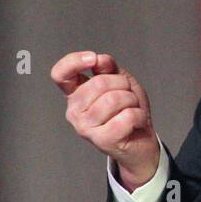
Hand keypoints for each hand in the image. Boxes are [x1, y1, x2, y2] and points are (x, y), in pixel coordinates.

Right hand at [51, 50, 159, 188]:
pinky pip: (126, 116)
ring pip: (114, 99)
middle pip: (99, 83)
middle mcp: (74, 111)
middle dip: (122, 84)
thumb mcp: (120, 82)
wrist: (140, 142)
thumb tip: (100, 60)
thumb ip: (109, 68)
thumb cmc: (127, 111)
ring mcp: (85, 127)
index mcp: (75, 94)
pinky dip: (138, 115)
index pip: (60, 74)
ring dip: (132, 100)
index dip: (74, 61)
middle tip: (127, 95)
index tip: (93, 59)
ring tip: (131, 109)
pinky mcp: (101, 140)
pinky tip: (135, 121)